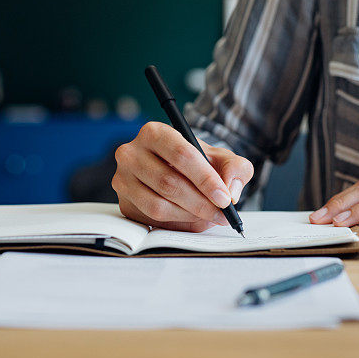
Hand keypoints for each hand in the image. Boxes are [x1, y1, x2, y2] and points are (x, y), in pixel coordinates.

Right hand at [112, 121, 253, 231]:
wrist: (176, 171)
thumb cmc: (197, 162)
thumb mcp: (221, 158)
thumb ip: (235, 167)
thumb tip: (231, 190)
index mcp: (154, 132)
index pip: (181, 155)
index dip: (205, 179)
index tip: (225, 198)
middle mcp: (131, 153)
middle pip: (169, 183)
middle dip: (201, 203)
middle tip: (222, 214)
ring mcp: (123, 179)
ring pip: (158, 206)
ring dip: (189, 216)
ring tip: (209, 217)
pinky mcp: (123, 203)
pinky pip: (151, 220)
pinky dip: (177, 225)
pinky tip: (193, 220)